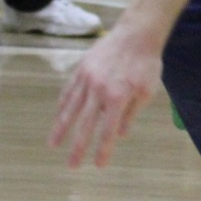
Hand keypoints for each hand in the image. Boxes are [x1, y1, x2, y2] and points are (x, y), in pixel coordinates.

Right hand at [49, 26, 161, 168]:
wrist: (135, 34)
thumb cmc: (146, 63)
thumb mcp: (147, 91)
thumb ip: (131, 113)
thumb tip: (119, 134)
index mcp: (118, 97)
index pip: (108, 131)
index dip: (103, 150)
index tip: (98, 166)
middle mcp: (98, 91)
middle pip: (85, 125)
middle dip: (78, 147)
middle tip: (71, 166)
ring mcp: (86, 80)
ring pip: (70, 109)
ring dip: (61, 128)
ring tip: (52, 144)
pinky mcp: (80, 70)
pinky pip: (68, 92)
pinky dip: (62, 106)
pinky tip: (57, 118)